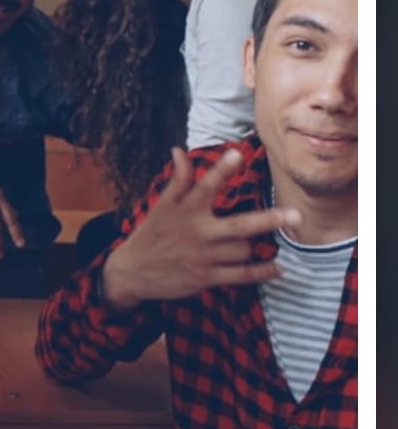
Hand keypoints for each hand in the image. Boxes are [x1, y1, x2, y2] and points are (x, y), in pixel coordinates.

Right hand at [101, 147, 300, 312]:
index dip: (222, 170)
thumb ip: (178, 180)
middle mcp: (198, 233)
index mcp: (186, 211)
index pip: (206, 186)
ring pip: (244, 249)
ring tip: (264, 242)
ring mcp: (204, 257)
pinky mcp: (206, 278)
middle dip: (270, 220)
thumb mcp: (161, 206)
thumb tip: (179, 151)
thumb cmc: (150, 235)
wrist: (131, 272)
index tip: (237, 154)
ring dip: (257, 245)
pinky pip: (241, 275)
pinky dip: (261, 272)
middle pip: (240, 225)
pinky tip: (278, 268)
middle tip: (296, 215)